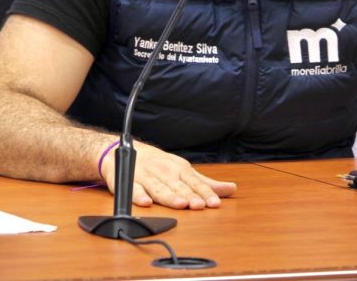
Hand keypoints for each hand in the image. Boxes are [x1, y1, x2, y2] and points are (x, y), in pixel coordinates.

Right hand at [100, 142, 237, 209]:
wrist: (125, 151)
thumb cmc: (160, 165)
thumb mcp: (184, 171)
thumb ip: (206, 183)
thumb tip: (231, 189)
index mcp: (179, 169)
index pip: (195, 182)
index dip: (205, 192)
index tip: (214, 203)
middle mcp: (164, 171)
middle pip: (178, 186)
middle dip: (189, 196)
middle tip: (199, 205)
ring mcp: (146, 176)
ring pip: (159, 188)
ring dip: (169, 196)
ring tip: (180, 204)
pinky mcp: (129, 181)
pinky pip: (134, 189)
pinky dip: (139, 196)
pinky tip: (146, 203)